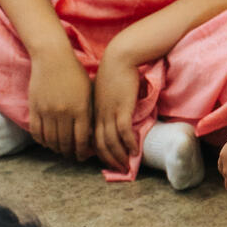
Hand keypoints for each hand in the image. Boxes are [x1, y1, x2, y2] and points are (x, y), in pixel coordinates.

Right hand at [26, 45, 93, 159]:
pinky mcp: (34, 108)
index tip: (82, 156)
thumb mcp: (88, 90)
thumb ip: (88, 111)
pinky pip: (36, 131)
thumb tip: (90, 132)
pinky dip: (41, 140)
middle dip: (69, 152)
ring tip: (59, 150)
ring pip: (51, 139)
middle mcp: (64, 112)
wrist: (52, 57)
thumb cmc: (74, 72)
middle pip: (65, 142)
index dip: (81, 151)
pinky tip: (46, 142)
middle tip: (71, 156)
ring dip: (55, 148)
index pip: (82, 139)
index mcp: (80, 108)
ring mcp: (47, 111)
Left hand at [93, 35, 141, 171]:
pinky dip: (129, 143)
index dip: (99, 152)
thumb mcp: (104, 91)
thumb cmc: (114, 71)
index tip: (108, 162)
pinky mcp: (122, 107)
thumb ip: (105, 104)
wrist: (120, 57)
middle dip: (109, 159)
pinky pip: (123, 131)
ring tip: (127, 165)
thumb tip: (112, 114)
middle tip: (119, 170)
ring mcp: (110, 112)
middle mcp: (99, 114)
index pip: (91, 138)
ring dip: (119, 155)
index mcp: (93, 111)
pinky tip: (135, 151)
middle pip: (100, 144)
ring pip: (111, 141)